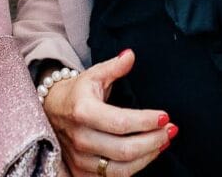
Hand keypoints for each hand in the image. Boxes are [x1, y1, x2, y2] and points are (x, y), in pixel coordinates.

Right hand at [40, 50, 173, 176]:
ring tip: (164, 142)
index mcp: (83, 111)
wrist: (50, 111)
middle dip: (153, 141)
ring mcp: (79, 158)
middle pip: (124, 150)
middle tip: (171, 130)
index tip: (166, 116)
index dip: (146, 121)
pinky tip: (148, 154)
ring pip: (121, 169)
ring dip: (148, 157)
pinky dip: (135, 168)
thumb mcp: (94, 74)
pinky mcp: (80, 172)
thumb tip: (130, 55)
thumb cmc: (77, 92)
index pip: (121, 122)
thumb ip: (114, 66)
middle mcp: (80, 138)